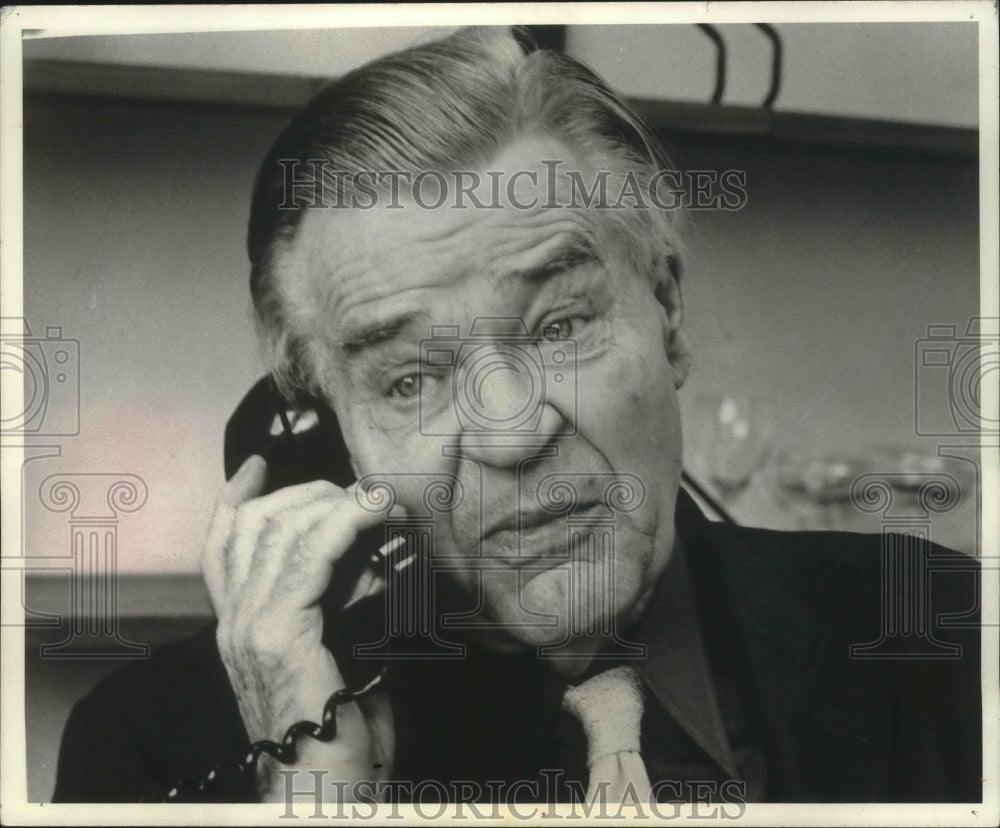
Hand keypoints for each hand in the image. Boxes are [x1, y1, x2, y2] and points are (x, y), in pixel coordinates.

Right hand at [202, 455, 393, 800]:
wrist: (323, 793)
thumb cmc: (338, 736)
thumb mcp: (331, 659)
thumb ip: (333, 610)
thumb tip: (369, 567)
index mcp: (240, 628)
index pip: (223, 547)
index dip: (236, 499)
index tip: (260, 466)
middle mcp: (235, 623)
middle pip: (255, 526)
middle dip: (309, 495)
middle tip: (359, 494)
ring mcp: (249, 628)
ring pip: (279, 532)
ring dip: (335, 505)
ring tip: (378, 501)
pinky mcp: (278, 635)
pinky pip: (308, 556)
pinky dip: (343, 524)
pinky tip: (371, 514)